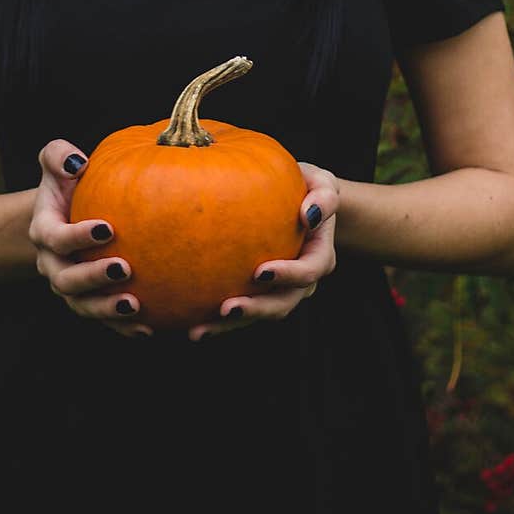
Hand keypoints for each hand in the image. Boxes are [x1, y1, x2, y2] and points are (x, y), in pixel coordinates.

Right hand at [29, 138, 152, 337]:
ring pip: (82, 306)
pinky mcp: (87, 302)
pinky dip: (123, 328)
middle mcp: (52, 264)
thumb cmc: (69, 184)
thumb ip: (58, 155)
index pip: (55, 238)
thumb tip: (78, 161)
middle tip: (125, 268)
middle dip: (93, 278)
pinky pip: (103, 321)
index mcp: (44, 231)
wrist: (67, 215)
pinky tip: (149, 327)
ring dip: (107, 309)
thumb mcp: (57, 162)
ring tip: (135, 304)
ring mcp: (69, 288)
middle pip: (65, 280)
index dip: (77, 237)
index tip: (107, 228)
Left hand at [188, 161, 338, 341]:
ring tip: (198, 330)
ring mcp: (281, 291)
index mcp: (320, 257)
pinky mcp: (259, 292)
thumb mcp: (323, 183)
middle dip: (255, 310)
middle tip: (226, 309)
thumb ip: (324, 196)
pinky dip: (217, 320)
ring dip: (230, 326)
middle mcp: (302, 282)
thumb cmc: (310, 188)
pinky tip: (189, 323)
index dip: (287, 276)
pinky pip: (241, 309)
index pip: (308, 271)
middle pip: (282, 304)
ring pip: (258, 314)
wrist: (303, 206)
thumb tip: (308, 214)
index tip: (260, 272)